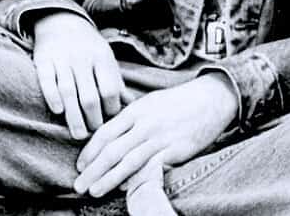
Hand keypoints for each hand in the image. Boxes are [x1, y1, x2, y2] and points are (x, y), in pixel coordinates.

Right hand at [30, 12, 125, 138]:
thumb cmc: (88, 48)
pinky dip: (51, 96)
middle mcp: (82, 57)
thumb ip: (116, 83)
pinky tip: (57, 111)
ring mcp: (61, 59)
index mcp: (102, 57)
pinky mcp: (43, 60)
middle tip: (94, 135)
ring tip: (78, 135)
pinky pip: (46, 80)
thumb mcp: (106, 59)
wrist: (60, 21)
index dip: (112, 109)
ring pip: (68, 91)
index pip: (110, 89)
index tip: (111, 123)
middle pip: (89, 95)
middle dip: (93, 119)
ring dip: (74, 116)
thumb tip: (134, 108)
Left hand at [73, 74, 237, 197]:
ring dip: (108, 178)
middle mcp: (144, 124)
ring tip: (93, 191)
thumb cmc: (179, 101)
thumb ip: (130, 118)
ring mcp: (160, 137)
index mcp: (134, 111)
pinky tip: (125, 188)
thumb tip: (110, 133)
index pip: (104, 133)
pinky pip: (152, 166)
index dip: (89, 151)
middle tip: (78, 185)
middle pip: (112, 150)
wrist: (212, 98)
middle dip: (92, 169)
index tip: (79, 166)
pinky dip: (137, 178)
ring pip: (128, 161)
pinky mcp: (177, 149)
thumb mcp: (149, 102)